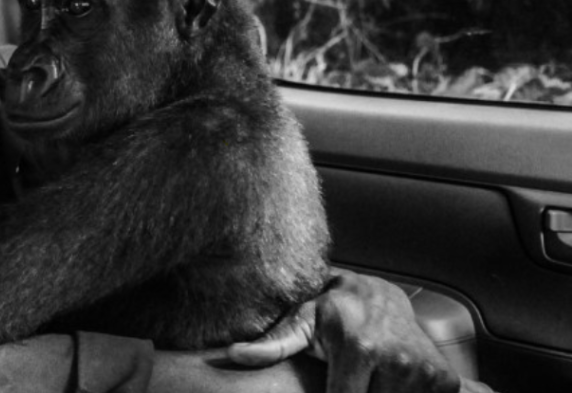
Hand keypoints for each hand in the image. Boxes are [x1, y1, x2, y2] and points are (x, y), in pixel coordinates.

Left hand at [228, 269, 462, 392]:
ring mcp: (423, 371)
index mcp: (359, 349)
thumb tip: (236, 353)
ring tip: (365, 380)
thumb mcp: (301, 321)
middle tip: (347, 379)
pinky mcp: (442, 379)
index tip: (330, 388)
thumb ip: (273, 343)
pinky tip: (386, 386)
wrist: (380, 294)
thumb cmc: (333, 309)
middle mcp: (396, 359)